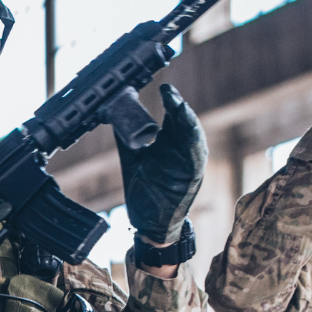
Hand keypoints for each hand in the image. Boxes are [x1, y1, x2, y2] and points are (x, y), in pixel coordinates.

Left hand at [116, 83, 205, 244]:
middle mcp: (181, 149)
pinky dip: (193, 144)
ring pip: (194, 136)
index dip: (171, 100)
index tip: (163, 87)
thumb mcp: (133, 159)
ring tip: (179, 106)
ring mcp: (189, 162)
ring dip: (187, 121)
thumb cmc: (145, 192)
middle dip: (178, 105)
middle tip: (169, 91)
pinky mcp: (193, 177)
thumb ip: (127, 138)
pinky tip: (189, 131)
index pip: (173, 116)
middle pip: (185, 121)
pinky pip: (196, 157)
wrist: (151, 224)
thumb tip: (114, 114)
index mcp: (169, 143)